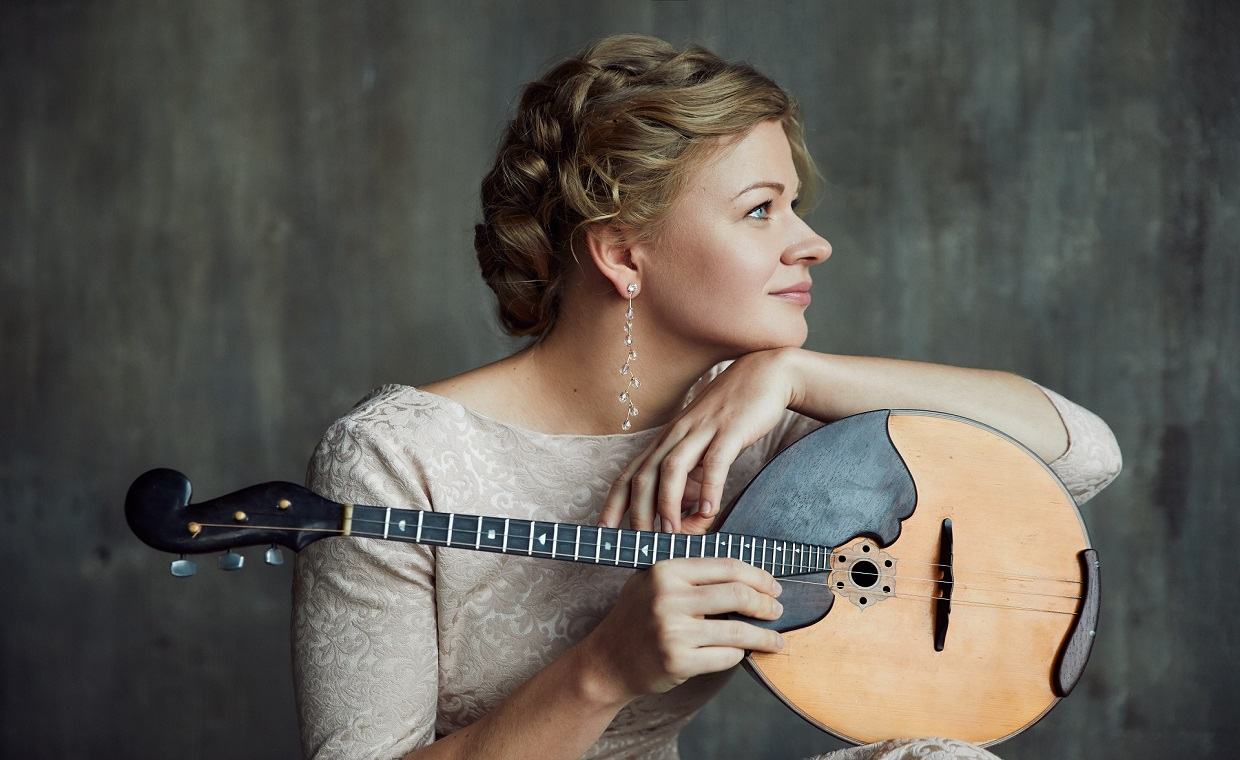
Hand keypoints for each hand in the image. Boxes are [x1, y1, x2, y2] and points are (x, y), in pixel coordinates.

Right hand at [578, 558, 783, 702]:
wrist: (607, 660)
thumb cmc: (637, 617)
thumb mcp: (653, 582)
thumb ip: (691, 574)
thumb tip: (746, 575)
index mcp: (666, 570)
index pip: (726, 566)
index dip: (757, 576)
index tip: (772, 586)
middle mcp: (668, 598)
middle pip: (737, 594)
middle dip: (765, 603)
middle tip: (777, 610)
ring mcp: (673, 631)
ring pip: (737, 631)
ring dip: (763, 636)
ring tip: (775, 639)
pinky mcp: (678, 661)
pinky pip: (725, 657)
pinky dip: (739, 655)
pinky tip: (742, 653)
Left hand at [600, 349, 798, 533]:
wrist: (763, 375)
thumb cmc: (730, 418)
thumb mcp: (704, 451)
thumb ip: (694, 482)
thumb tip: (687, 519)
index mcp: (665, 441)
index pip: (629, 474)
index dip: (613, 503)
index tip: (602, 531)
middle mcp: (675, 435)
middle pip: (644, 475)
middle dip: (637, 513)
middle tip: (640, 544)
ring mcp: (701, 431)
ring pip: (672, 469)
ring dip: (668, 504)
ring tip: (671, 534)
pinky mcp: (729, 430)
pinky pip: (715, 461)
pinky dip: (710, 487)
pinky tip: (710, 510)